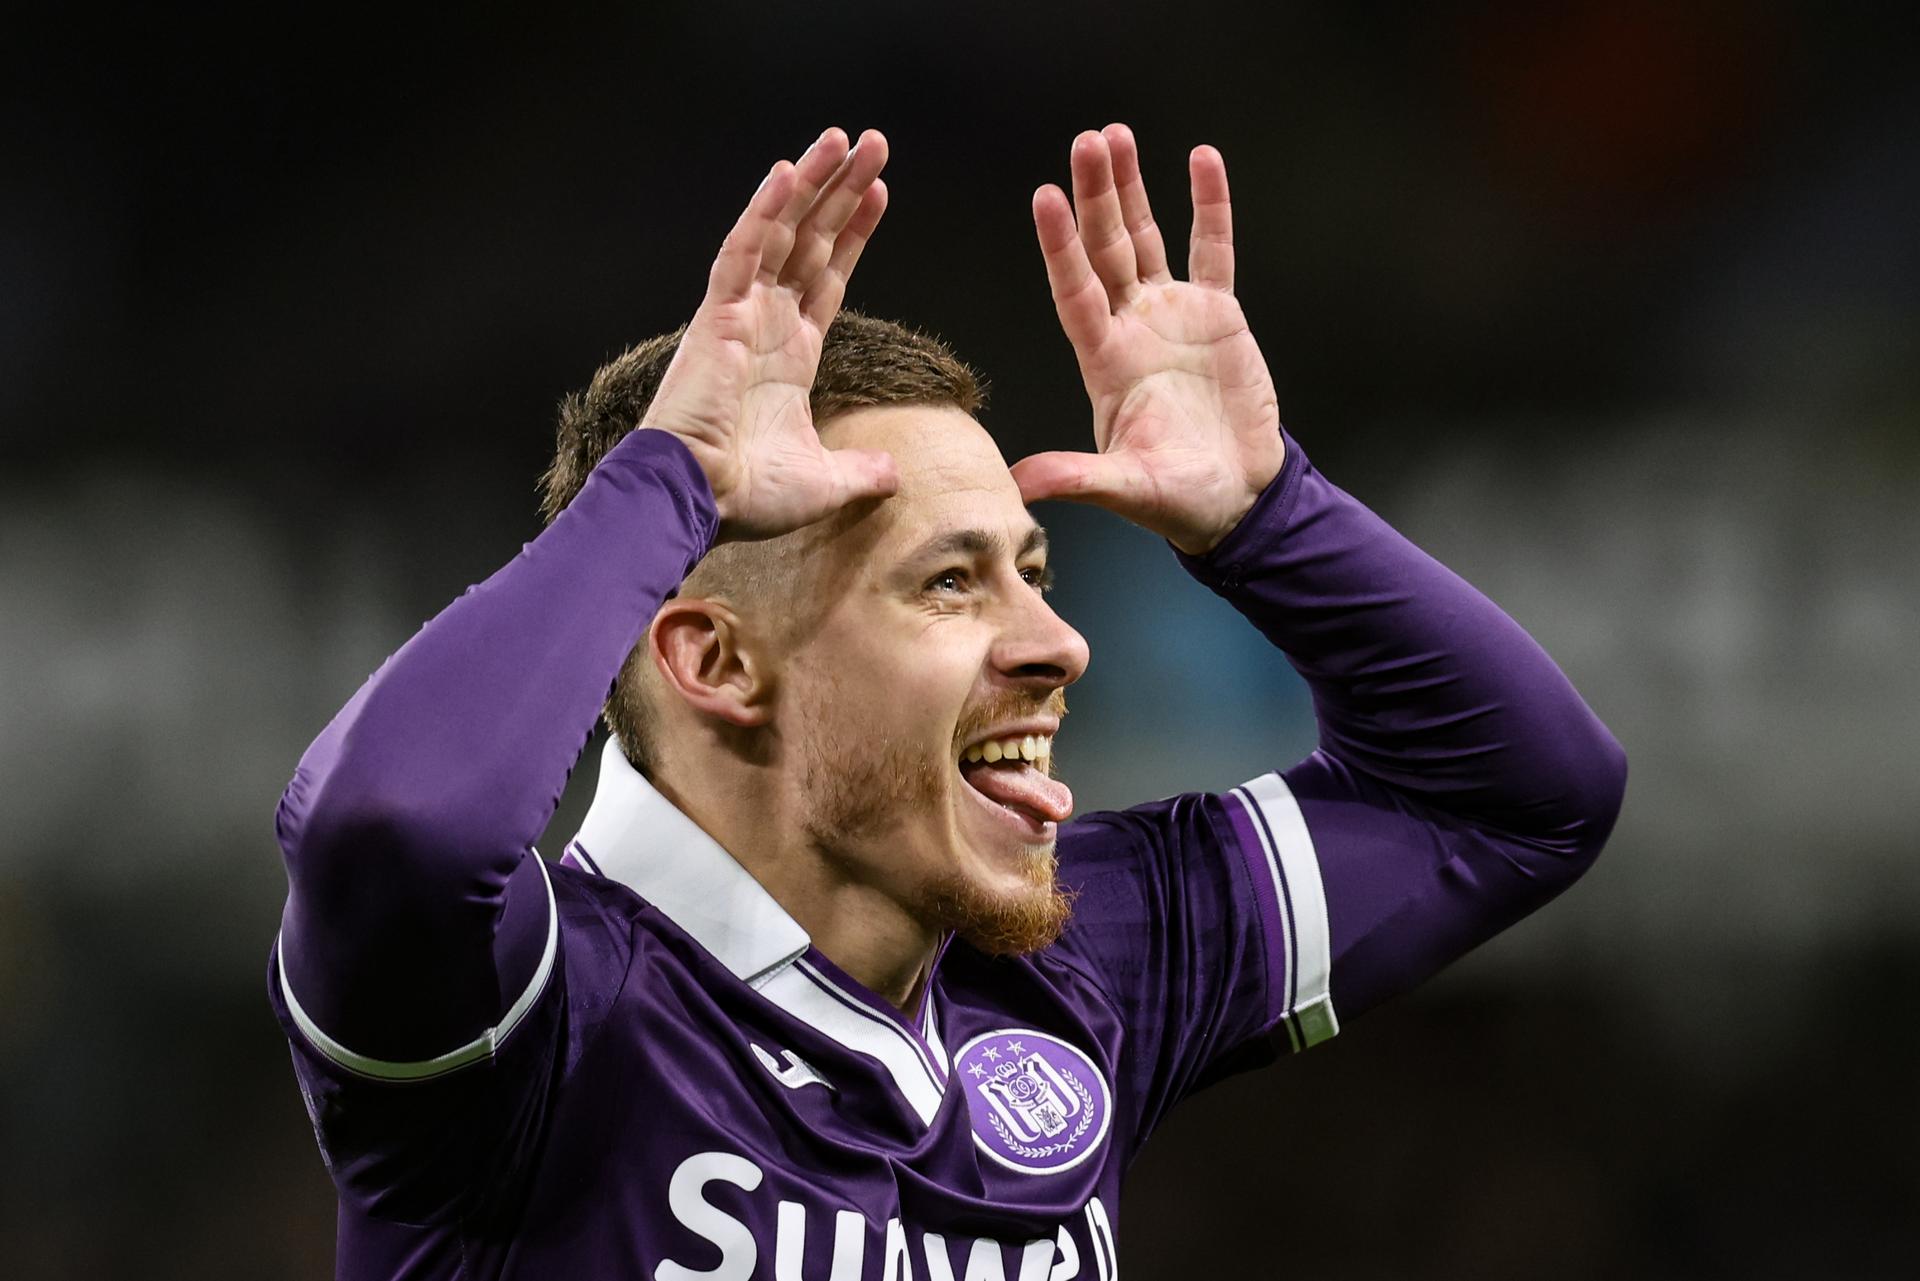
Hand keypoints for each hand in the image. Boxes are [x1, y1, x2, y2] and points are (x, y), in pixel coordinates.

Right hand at [643, 128, 898, 540]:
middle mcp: (765, 324)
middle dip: (842, 191)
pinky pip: (742, 252)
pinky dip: (763, 211)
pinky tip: (789, 172)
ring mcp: (739, 315)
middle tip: (874, 142)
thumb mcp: (824, 484)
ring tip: (844, 138)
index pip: (827, 277)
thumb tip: (894, 475)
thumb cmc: (746, 496)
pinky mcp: (716, 317)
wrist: (696, 502)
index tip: (879, 193)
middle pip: (811, 240)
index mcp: (789, 354)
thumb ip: (860, 472)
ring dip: (812, 183)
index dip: (853, 234)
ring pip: (780, 231)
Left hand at [1012, 125, 1284, 554]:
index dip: (1061, 248)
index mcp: (1105, 363)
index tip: (1045, 198)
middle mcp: (1131, 329)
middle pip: (1105, 250)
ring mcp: (1172, 316)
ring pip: (1145, 238)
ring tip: (1117, 137)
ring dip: (1131, 189)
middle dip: (1096, 196)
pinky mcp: (1217, 314)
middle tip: (1087, 142)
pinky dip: (1209, 206)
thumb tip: (1019, 484)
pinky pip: (1212, 249)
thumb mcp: (1126, 491)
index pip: (1074, 293)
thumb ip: (1077, 479)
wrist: (1236, 498)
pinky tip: (1202, 159)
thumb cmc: (1178, 500)